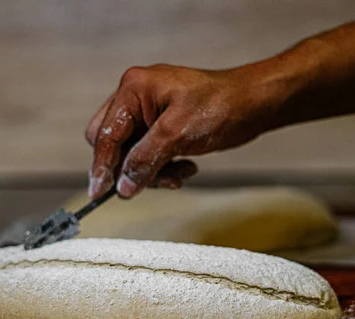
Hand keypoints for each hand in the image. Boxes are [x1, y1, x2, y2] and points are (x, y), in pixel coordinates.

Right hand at [85, 63, 288, 198]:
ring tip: (179, 174)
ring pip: (132, 153)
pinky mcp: (162, 125)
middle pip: (113, 143)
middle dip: (131, 167)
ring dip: (153, 171)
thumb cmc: (221, 106)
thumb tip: (122, 186)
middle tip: (147, 183)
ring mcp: (150, 112)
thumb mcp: (178, 134)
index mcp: (134, 89)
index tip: (98, 192)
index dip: (102, 165)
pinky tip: (186, 166)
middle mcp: (137, 97)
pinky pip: (149, 153)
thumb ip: (145, 160)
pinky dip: (164, 167)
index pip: (106, 134)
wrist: (255, 103)